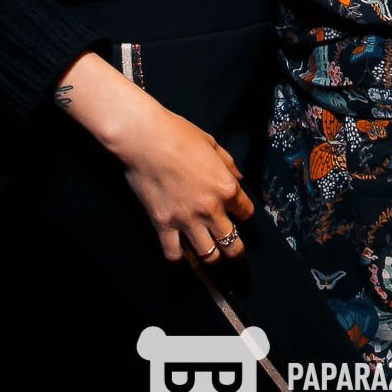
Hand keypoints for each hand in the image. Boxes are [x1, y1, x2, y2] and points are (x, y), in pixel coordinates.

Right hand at [53, 51, 253, 263]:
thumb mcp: (211, 143)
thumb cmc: (179, 134)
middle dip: (235, 249)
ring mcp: (186, 219)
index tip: (237, 213)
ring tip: (207, 251)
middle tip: (230, 247)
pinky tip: (180, 251)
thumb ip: (228, 164)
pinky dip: (178, 257)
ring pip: (208, 256)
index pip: (246, 212)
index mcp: (225, 187)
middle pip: (233, 244)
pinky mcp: (163, 224)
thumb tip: (238, 178)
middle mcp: (210, 209)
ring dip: (211, 256)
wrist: (145, 138)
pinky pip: (174, 254)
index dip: (243, 214)